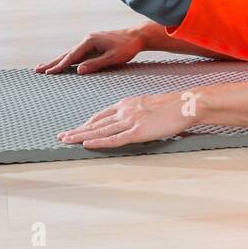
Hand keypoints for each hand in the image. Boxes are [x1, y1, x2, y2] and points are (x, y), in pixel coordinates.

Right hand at [35, 26, 149, 74]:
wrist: (137, 36)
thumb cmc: (127, 47)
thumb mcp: (113, 58)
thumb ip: (96, 64)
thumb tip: (79, 70)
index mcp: (90, 41)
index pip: (71, 57)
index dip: (60, 66)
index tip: (48, 74)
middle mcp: (87, 40)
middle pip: (66, 54)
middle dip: (52, 63)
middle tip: (37, 70)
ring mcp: (89, 42)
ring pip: (70, 54)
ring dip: (57, 61)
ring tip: (45, 68)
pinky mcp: (93, 45)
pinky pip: (77, 54)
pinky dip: (68, 60)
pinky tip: (63, 65)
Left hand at [58, 91, 196, 148]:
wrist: (186, 104)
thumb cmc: (171, 106)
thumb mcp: (148, 105)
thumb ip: (135, 112)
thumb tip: (129, 122)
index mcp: (126, 104)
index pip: (100, 115)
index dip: (86, 123)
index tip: (75, 129)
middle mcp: (124, 111)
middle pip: (95, 122)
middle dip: (77, 129)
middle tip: (61, 136)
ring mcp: (130, 121)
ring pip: (100, 130)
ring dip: (81, 135)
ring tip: (66, 140)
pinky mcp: (138, 131)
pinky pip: (114, 139)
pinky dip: (98, 142)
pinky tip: (87, 144)